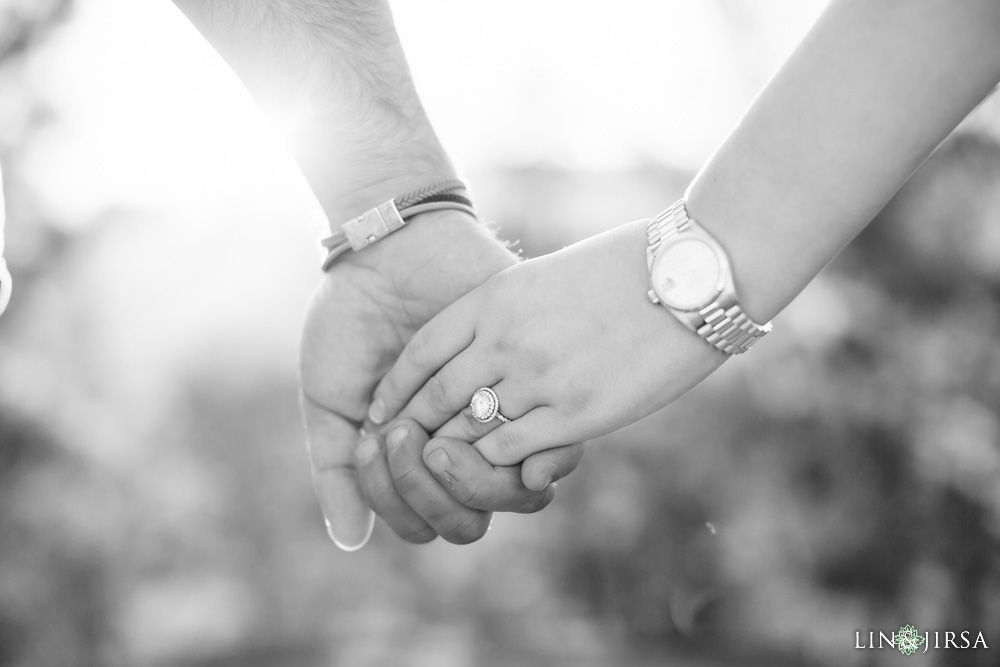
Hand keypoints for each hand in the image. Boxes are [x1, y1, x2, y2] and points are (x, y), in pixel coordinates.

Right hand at [300, 207, 584, 548]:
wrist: (387, 254)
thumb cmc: (352, 325)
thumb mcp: (330, 403)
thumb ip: (338, 473)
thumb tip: (351, 542)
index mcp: (421, 458)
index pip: (426, 523)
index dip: (396, 504)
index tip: (368, 446)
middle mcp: (468, 450)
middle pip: (470, 522)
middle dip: (424, 493)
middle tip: (399, 436)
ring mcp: (506, 422)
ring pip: (512, 497)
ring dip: (463, 479)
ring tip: (429, 434)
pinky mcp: (540, 387)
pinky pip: (551, 450)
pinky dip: (515, 457)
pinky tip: (476, 429)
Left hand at [368, 219, 727, 467]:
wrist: (690, 274)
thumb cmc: (629, 265)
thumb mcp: (551, 276)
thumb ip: (512, 312)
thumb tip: (492, 344)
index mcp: (495, 297)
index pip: (422, 351)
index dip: (396, 387)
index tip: (381, 409)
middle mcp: (506, 339)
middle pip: (436, 397)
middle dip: (413, 428)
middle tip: (397, 451)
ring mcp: (539, 379)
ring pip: (469, 432)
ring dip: (450, 455)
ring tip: (437, 470)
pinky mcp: (576, 414)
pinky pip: (513, 451)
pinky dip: (496, 467)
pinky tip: (495, 472)